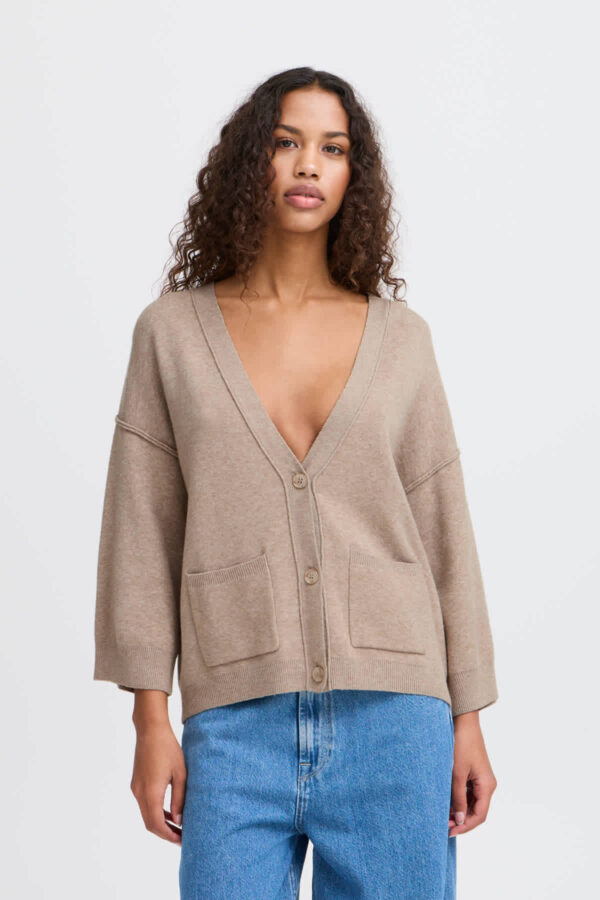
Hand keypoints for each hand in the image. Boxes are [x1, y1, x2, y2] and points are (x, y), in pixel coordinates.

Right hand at [130, 721, 186, 844]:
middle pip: (149, 824)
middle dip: (165, 833)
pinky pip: (144, 805)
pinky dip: (155, 812)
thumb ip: (179, 798)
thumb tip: (178, 820)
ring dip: (160, 823)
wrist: (150, 730)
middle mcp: (139, 793)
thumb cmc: (168, 748)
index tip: (182, 840)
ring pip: (146, 815)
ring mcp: (135, 788)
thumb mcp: (180, 773)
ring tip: (178, 828)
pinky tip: (169, 813)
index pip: (157, 824)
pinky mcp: (136, 783)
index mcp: (151, 792)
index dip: (169, 835)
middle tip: (182, 837)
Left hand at [448, 711, 496, 835]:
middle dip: (461, 820)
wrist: (464, 722)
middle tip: (442, 826)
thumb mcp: (457, 774)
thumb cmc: (461, 744)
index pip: (479, 815)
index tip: (449, 831)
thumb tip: (459, 820)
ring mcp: (481, 779)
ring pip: (471, 803)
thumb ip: (458, 798)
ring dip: (459, 811)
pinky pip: (468, 793)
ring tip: (442, 815)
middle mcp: (487, 784)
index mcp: (487, 786)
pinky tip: (446, 803)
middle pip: (476, 811)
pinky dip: (458, 800)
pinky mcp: (474, 774)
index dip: (465, 826)